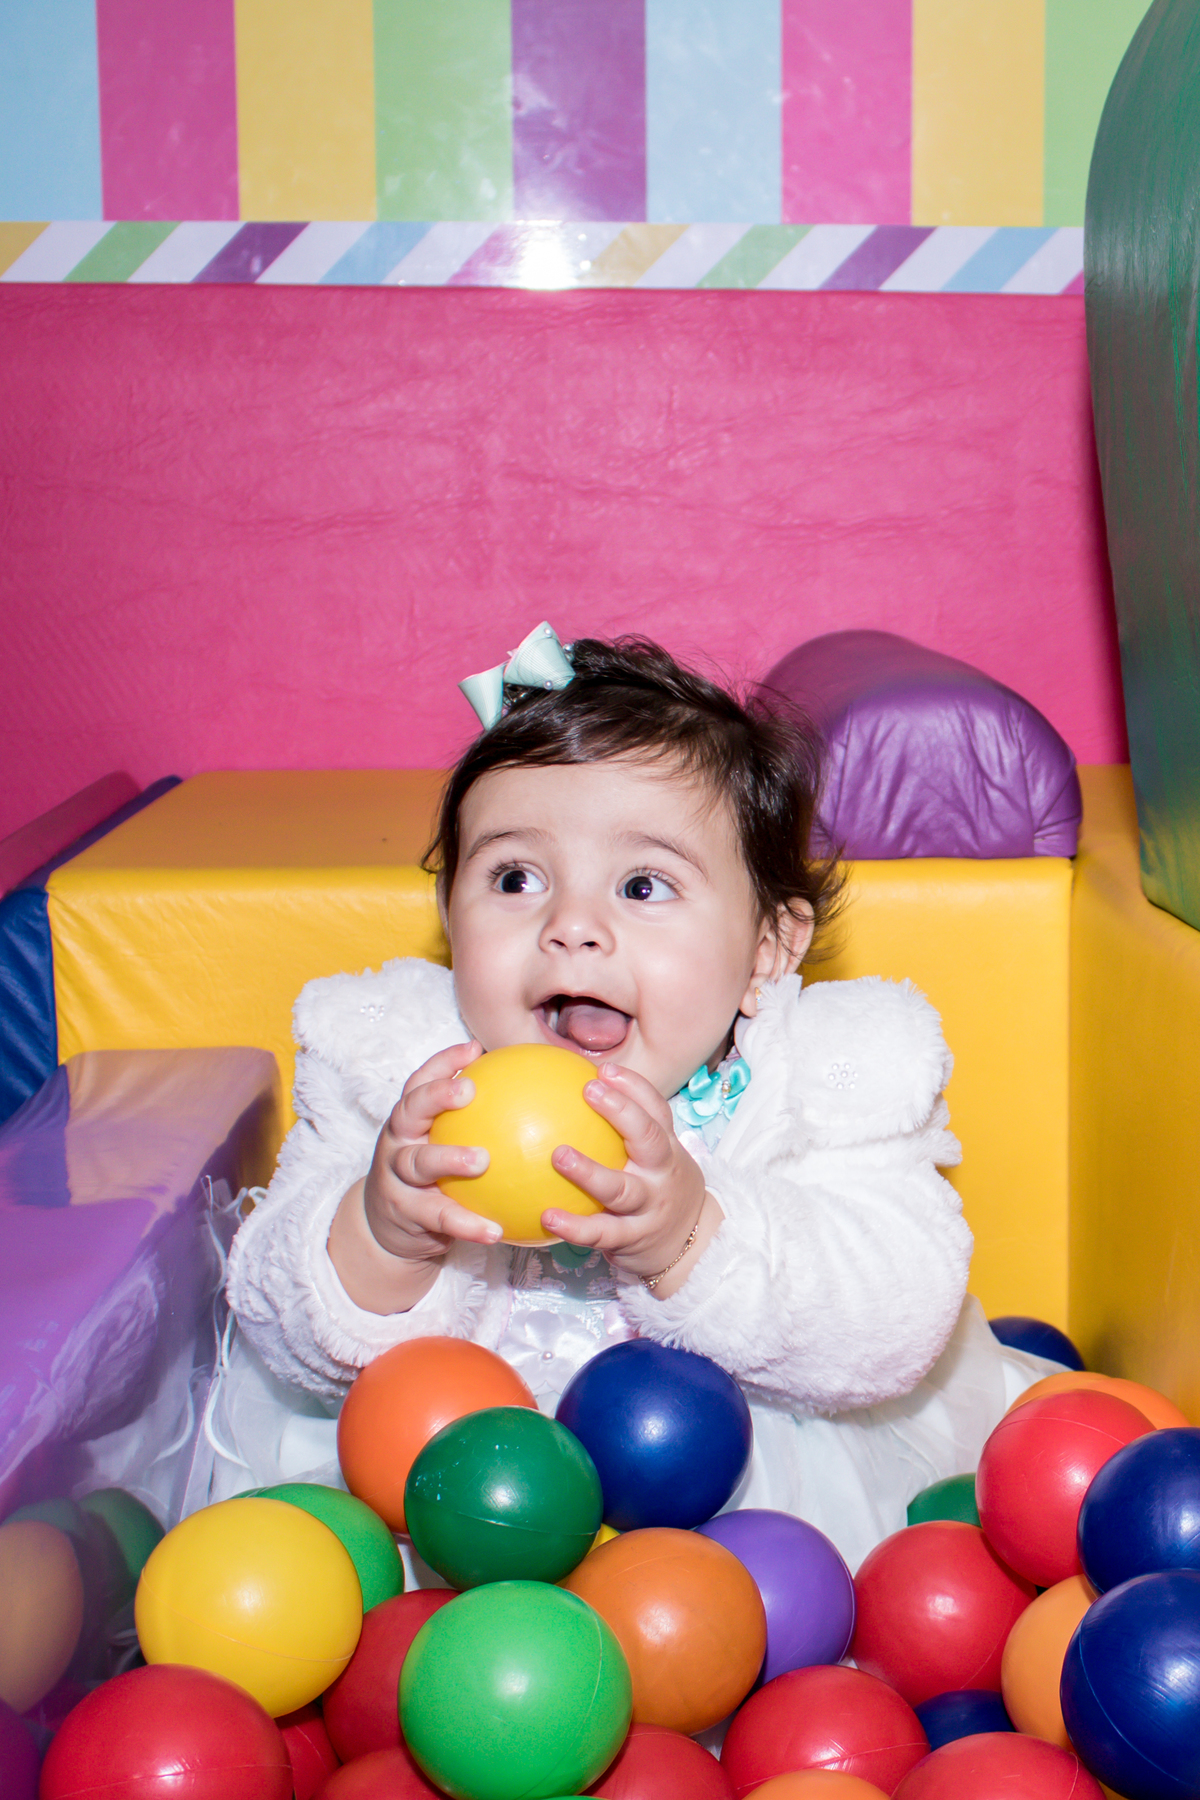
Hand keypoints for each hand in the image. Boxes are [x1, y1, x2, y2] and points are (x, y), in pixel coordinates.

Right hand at [362, 1040, 501, 1262]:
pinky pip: (438, 1216)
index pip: (421, 1082)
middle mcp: (397, 1141)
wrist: (386, 1227)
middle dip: (436, 1096)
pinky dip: (467, 1223)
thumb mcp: (442, 1143)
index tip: (474, 1049)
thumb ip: (476, 1122)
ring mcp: (395, 1177)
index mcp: (410, 1119)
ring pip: (418, 1162)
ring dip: (449, 1158)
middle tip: (469, 1092)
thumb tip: (535, 1096)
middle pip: (409, 1110)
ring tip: (481, 1161)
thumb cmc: (430, 1175)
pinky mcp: (404, 1213)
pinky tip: (495, 1230)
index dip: (443, 1062)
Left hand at [543, 1063, 719, 1293]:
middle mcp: (661, 1174)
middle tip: (589, 1091)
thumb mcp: (656, 1161)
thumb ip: (623, 1134)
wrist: (690, 1249)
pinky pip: (601, 1232)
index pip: (657, 1111)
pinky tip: (547, 1216)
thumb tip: (565, 1097)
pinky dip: (574, 1226)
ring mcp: (649, 1207)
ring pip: (621, 1188)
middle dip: (622, 1111)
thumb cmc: (658, 1192)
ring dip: (590, 1172)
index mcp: (667, 1150)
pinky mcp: (633, 1239)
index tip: (604, 1070)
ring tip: (559, 1155)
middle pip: (649, 1138)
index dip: (634, 1087)